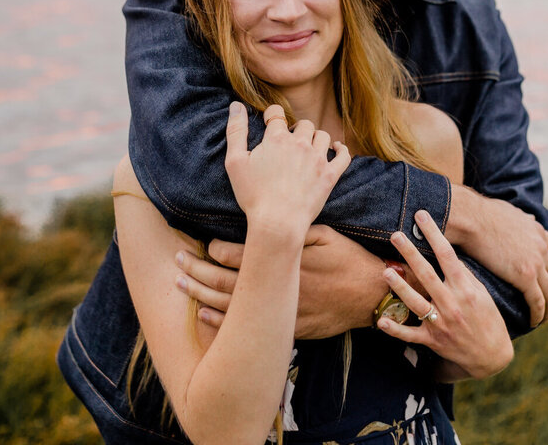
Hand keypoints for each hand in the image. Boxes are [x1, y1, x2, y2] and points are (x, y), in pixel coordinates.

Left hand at [176, 225, 386, 337]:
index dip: (217, 249)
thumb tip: (270, 219)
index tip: (202, 243)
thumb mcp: (324, 234)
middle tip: (176, 261)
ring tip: (181, 285)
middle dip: (199, 270)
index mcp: (284, 260)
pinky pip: (249, 327)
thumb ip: (294, 229)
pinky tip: (204, 317)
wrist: (371, 296)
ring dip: (203, 295)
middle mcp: (277, 287)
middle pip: (228, 280)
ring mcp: (281, 311)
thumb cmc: (348, 259)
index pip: (241, 255)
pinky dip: (224, 322)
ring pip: (232, 306)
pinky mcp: (287, 328)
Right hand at [224, 103, 349, 233]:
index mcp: (276, 138)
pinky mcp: (330, 175)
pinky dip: (341, 149)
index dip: (271, 115)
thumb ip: (235, 131)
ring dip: (315, 138)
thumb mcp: (235, 162)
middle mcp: (300, 143)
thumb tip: (236, 105)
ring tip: (308, 147)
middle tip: (289, 141)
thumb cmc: (253, 195)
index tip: (269, 121)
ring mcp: (317, 159)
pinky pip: (343, 155)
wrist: (278, 222)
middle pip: (303, 124)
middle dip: (296, 129)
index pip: (276, 114)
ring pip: (322, 136)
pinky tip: (335, 148)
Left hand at [379, 210, 513, 379]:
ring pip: (416, 303)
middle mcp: (452, 304)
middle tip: (395, 235)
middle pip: (427, 274)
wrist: (492, 356)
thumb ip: (464, 275)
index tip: (421, 216)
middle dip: (411, 253)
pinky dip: (395, 330)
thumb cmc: (487, 318)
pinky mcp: (433, 340)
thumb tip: (446, 253)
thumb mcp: (482, 294)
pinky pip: (410, 335)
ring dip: (401, 287)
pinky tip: (381, 321)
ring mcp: (441, 323)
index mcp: (465, 289)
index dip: (433, 233)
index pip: (447, 255)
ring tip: (386, 271)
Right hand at [449, 186, 547, 326]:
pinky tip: (534, 322)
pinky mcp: (525, 277)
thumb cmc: (480, 213)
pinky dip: (539, 314)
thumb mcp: (509, 211)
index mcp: (538, 232)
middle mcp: (542, 247)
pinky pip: (538, 301)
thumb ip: (522, 218)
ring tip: (544, 318)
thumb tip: (527, 217)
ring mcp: (536, 262)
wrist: (471, 219)